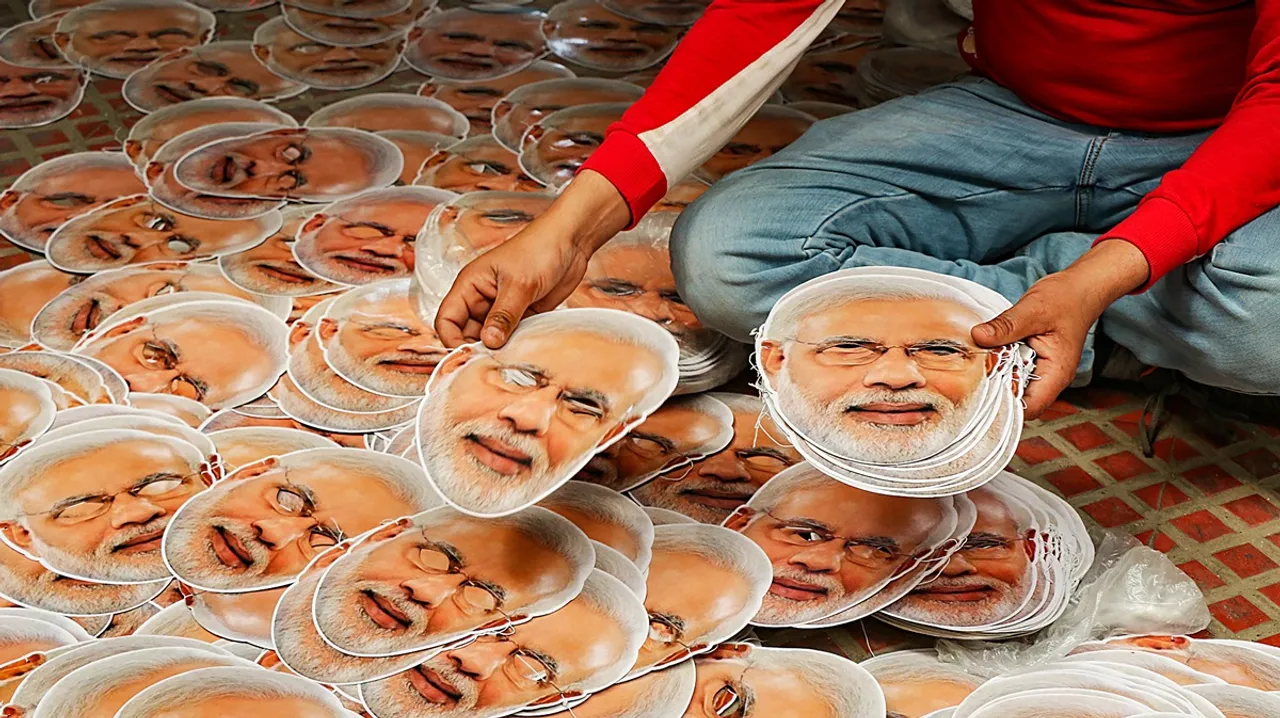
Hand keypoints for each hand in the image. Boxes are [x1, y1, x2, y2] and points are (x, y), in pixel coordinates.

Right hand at [434, 170, 631, 348]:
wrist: (570, 242)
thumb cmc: (538, 249)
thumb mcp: (519, 284)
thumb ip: (503, 316)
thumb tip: (489, 342)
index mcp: (470, 284)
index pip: (446, 318)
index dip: (452, 338)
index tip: (469, 355)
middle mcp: (481, 298)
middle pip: (466, 333)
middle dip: (477, 347)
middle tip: (494, 360)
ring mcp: (500, 308)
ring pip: (489, 337)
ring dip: (498, 348)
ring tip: (511, 355)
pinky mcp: (520, 314)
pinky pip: (510, 336)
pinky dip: (515, 344)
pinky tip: (524, 349)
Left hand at [971, 239, 1149, 418]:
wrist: (1079, 288)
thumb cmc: (1065, 299)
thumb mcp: (1032, 310)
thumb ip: (1005, 326)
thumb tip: (978, 336)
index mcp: (1056, 373)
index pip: (1029, 408)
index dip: (1004, 406)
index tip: (980, 392)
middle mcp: (1050, 378)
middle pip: (1018, 400)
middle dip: (994, 390)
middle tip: (974, 373)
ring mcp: (1042, 370)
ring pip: (1013, 385)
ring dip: (995, 376)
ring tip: (979, 361)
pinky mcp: (1032, 361)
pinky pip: (1012, 370)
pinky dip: (999, 364)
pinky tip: (988, 352)